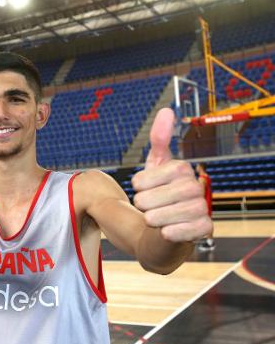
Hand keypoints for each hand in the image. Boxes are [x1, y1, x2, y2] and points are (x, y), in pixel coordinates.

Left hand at [131, 108, 212, 241]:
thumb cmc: (158, 195)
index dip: (139, 186)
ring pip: (160, 218)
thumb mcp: (154, 166)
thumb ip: (159, 139)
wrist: (164, 228)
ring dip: (152, 220)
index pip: (144, 179)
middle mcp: (195, 186)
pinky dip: (167, 233)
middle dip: (143, 206)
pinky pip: (176, 233)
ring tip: (156, 218)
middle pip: (149, 200)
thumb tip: (167, 110)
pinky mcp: (204, 229)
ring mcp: (202, 208)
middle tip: (149, 207)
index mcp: (182, 168)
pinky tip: (168, 231)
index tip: (144, 188)